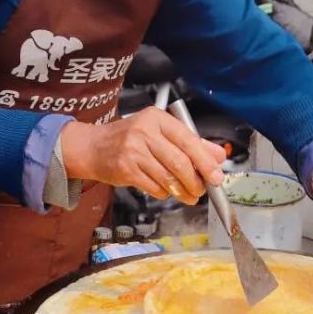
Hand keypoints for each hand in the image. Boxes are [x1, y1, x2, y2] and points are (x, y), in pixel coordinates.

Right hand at [61, 109, 225, 203]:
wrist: (93, 147)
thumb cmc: (129, 138)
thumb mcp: (160, 132)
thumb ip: (191, 143)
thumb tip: (218, 156)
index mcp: (157, 118)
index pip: (188, 139)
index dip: (205, 161)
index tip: (216, 175)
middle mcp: (144, 131)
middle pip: (179, 161)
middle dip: (195, 180)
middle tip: (203, 189)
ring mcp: (133, 151)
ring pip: (168, 177)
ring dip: (183, 190)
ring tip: (189, 195)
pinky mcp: (125, 169)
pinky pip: (154, 187)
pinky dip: (165, 192)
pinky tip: (166, 190)